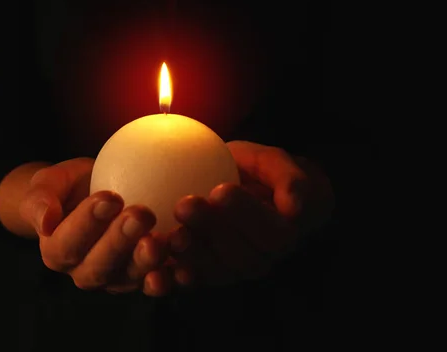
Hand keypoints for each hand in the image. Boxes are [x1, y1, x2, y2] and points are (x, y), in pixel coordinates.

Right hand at [19, 158, 171, 295]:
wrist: (92, 195)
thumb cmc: (68, 186)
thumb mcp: (49, 182)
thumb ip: (40, 200)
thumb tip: (45, 222)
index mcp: (57, 253)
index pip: (68, 243)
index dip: (88, 224)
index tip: (109, 198)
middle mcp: (85, 273)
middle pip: (101, 266)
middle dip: (121, 242)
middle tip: (141, 214)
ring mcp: (117, 279)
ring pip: (131, 276)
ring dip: (149, 260)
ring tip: (165, 237)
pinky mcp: (145, 277)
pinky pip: (159, 278)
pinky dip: (173, 271)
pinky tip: (186, 252)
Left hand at [170, 141, 333, 285]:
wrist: (243, 192)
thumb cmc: (262, 175)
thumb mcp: (278, 164)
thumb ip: (289, 180)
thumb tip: (294, 208)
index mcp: (281, 235)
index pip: (270, 232)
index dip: (245, 214)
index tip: (220, 189)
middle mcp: (258, 259)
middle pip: (239, 255)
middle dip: (210, 231)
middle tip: (184, 205)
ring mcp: (230, 271)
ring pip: (214, 271)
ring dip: (190, 255)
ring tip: (168, 235)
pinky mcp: (201, 275)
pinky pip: (188, 281)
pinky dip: (170, 280)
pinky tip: (153, 271)